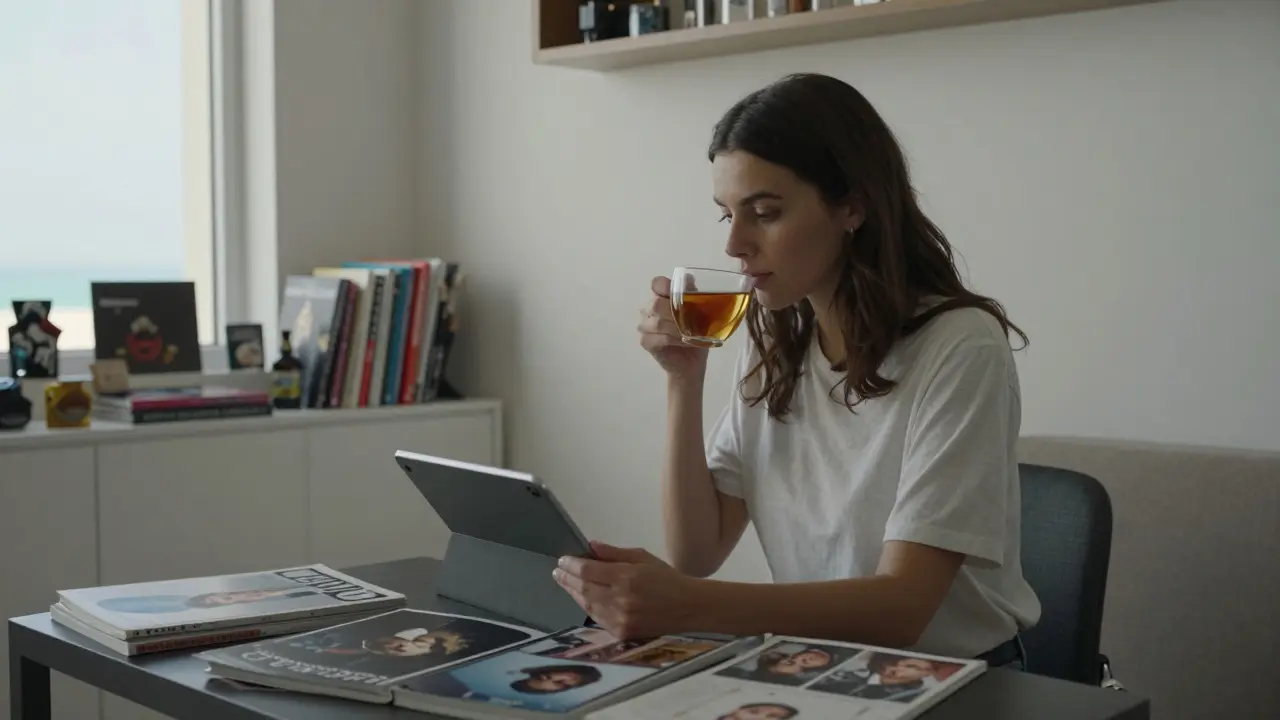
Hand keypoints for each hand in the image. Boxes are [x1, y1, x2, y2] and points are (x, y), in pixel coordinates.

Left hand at [553, 541, 702, 639]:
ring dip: (573, 593)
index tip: (562, 559)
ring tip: (565, 583)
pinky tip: (581, 598)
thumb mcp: (643, 558)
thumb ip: (614, 553)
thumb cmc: (668, 579)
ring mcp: (620, 619)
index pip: (588, 570)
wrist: (690, 608)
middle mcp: (620, 599)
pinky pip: (597, 619)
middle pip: (584, 587)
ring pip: (587, 605)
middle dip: (567, 578)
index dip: (572, 564)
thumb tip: (590, 546)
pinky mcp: (622, 633)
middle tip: (557, 571)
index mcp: (626, 577)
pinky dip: (587, 607)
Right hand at [638, 276, 707, 382]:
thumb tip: (688, 278)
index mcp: (661, 297)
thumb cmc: (696, 333)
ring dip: (677, 328)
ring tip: (691, 333)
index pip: (657, 284)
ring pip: (657, 323)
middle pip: (655, 303)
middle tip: (691, 320)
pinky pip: (658, 338)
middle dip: (675, 312)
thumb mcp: (700, 312)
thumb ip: (693, 295)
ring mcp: (645, 326)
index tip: (678, 294)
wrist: (692, 360)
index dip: (665, 286)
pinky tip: (685, 342)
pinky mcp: (646, 342)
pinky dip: (674, 340)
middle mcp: (649, 309)